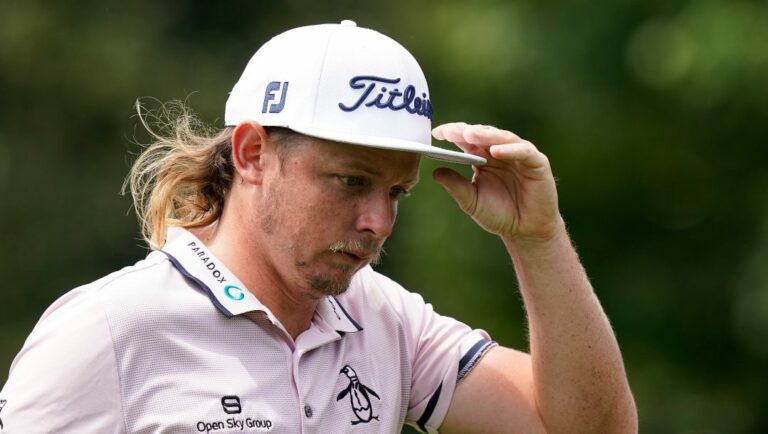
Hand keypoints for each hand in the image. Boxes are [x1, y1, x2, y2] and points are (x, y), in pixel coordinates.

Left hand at [432, 123, 561, 242]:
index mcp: (482, 157)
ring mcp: (519, 155)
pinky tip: (496, 151)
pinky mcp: (537, 162)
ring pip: (503, 138)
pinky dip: (510, 149)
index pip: (466, 140)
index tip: (437, 133)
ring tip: (470, 135)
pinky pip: (524, 151)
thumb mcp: (472, 201)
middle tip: (450, 132)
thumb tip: (435, 172)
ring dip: (486, 135)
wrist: (525, 231)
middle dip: (466, 132)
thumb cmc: (499, 214)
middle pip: (483, 134)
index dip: (453, 134)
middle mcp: (500, 151)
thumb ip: (456, 186)